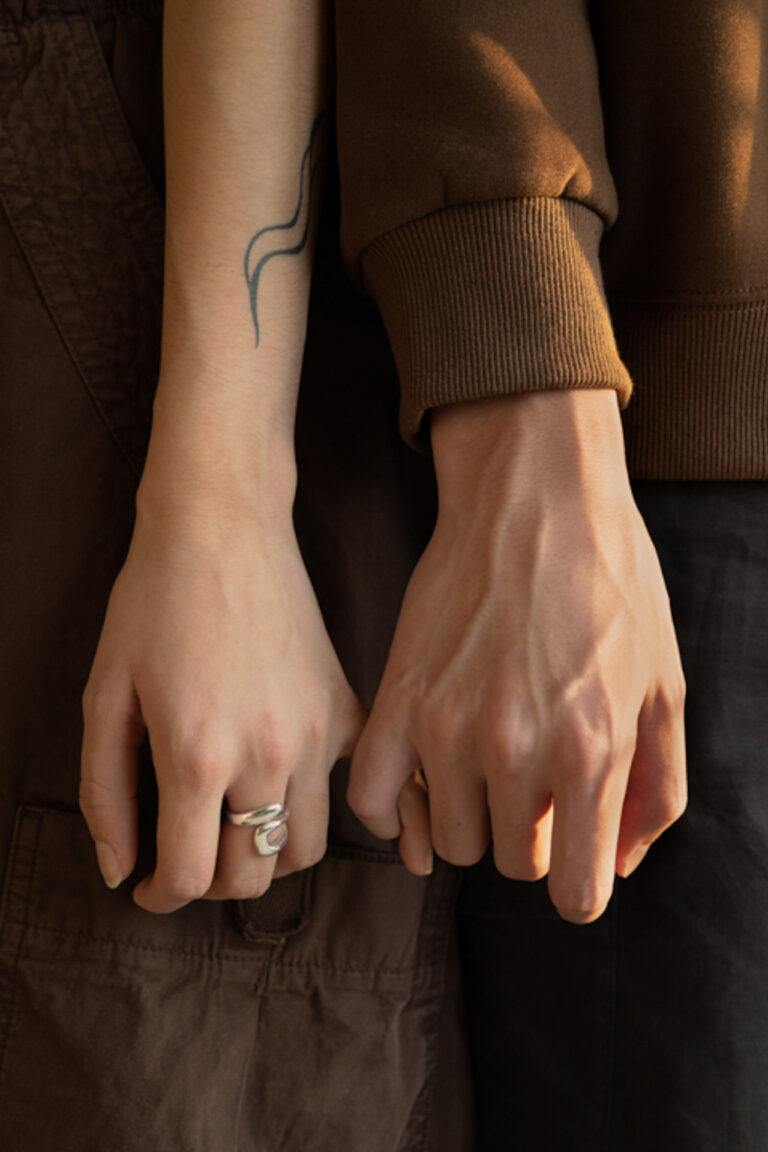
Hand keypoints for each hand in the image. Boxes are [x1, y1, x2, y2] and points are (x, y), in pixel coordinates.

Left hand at [80, 489, 366, 912]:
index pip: (190, 877)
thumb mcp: (104, 696)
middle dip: (211, 883)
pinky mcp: (346, 708)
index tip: (150, 885)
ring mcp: (316, 733)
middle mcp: (266, 755)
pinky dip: (327, 808)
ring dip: (267, 855)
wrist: (222, 528)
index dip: (161, 895)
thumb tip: (120, 871)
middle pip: (252, 876)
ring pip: (307, 849)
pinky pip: (356, 789)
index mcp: (196, 755)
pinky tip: (293, 789)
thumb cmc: (152, 603)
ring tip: (235, 825)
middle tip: (187, 853)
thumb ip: (106, 793)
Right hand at [348, 390, 687, 923]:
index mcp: (592, 750)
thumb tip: (616, 866)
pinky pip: (372, 800)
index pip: (573, 893)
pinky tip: (420, 783)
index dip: (576, 882)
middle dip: (529, 833)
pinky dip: (393, 810)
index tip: (570, 852)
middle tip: (536, 776)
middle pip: (509, 863)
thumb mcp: (665, 685)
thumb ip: (654, 791)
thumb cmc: (612, 584)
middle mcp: (514, 749)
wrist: (536, 496)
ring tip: (486, 759)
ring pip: (446, 839)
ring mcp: (445, 726)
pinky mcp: (396, 697)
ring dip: (470, 813)